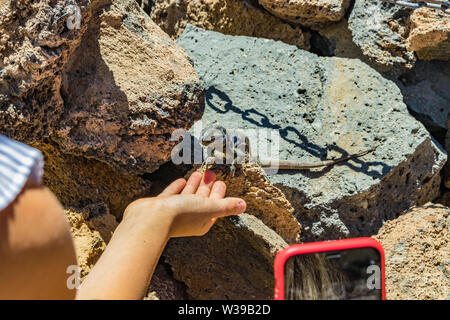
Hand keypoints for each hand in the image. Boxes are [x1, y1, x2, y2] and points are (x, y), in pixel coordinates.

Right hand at [123, 171, 245, 237]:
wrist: (151, 219)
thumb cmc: (182, 215)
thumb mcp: (209, 208)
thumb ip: (225, 206)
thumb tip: (244, 206)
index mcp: (202, 221)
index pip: (214, 206)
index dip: (219, 194)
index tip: (221, 181)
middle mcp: (189, 218)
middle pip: (201, 200)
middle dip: (207, 187)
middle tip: (211, 172)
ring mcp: (174, 212)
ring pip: (187, 196)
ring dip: (194, 185)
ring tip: (199, 172)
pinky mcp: (161, 206)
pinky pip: (172, 195)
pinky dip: (178, 188)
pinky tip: (181, 180)